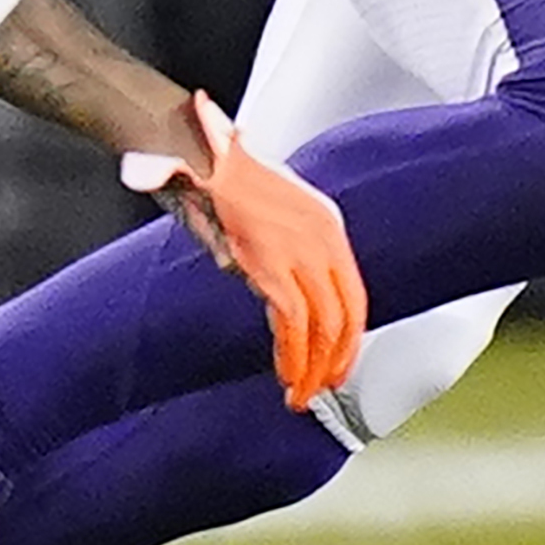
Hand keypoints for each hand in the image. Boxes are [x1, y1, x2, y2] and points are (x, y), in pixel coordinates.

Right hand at [121, 94, 362, 409]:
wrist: (191, 149)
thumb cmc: (213, 172)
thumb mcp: (262, 206)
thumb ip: (275, 250)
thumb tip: (272, 292)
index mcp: (325, 221)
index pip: (352, 292)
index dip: (349, 335)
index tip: (339, 361)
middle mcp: (322, 236)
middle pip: (347, 314)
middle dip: (338, 359)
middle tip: (324, 387)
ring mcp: (298, 249)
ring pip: (323, 326)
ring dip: (313, 368)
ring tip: (302, 394)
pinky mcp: (269, 263)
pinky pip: (293, 323)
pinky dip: (291, 356)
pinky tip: (286, 375)